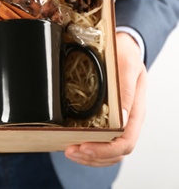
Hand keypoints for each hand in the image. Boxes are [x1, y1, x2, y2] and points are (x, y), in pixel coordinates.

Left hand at [64, 32, 146, 166]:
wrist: (123, 47)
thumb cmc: (126, 55)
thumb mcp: (127, 65)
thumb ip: (125, 90)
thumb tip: (122, 118)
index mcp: (135, 111)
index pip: (125, 142)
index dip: (105, 149)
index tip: (84, 146)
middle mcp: (127, 121)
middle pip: (115, 153)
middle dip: (92, 156)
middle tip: (69, 151)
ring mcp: (117, 122)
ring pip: (107, 151)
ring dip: (87, 156)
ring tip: (68, 151)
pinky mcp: (106, 119)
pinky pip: (99, 142)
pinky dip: (86, 148)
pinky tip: (71, 145)